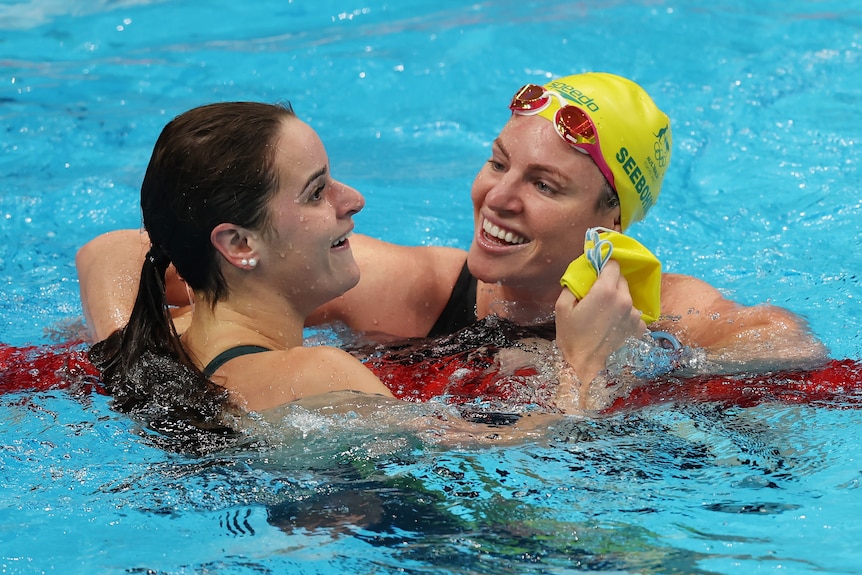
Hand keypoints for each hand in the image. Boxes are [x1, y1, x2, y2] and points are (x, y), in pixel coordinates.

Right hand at [554, 259, 645, 384]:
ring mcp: (634, 315)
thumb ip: (573, 284)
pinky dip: (624, 315)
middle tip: (597, 295)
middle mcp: (624, 300)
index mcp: (605, 291)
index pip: (613, 264)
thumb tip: (581, 273)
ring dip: (618, 299)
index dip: (604, 266)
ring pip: (627, 296)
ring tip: (604, 314)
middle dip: (610, 282)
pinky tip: (612, 325)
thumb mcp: (562, 307)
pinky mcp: (638, 328)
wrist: (586, 367)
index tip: (597, 272)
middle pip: (621, 279)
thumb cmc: (571, 337)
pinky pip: (632, 312)